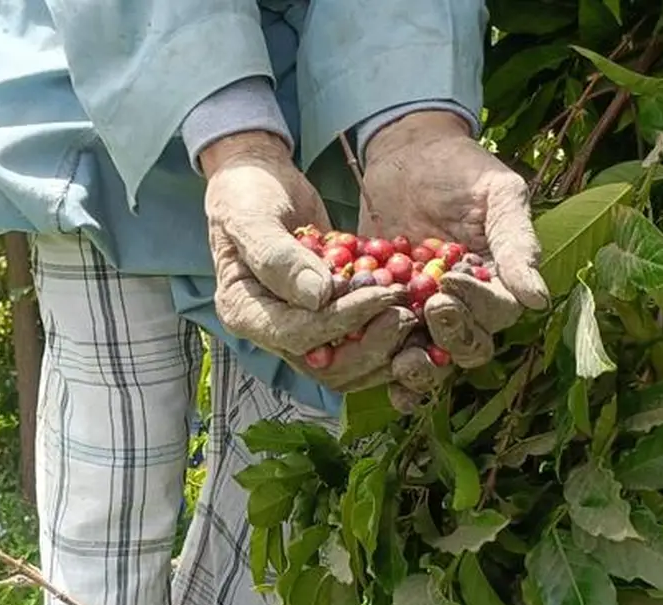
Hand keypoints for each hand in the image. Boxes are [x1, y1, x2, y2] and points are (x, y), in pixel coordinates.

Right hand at [203, 131, 415, 392]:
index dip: (343, 320)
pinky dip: (391, 333)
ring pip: (351, 364)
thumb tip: (317, 296)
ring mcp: (303, 328)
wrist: (258, 180)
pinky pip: (362, 340)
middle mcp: (273, 330)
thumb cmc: (246, 193)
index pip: (298, 335)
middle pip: (328, 365)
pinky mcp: (330, 318)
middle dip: (372, 345)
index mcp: (244, 312)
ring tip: (415, 312)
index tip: (382, 294)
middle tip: (407, 312)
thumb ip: (278, 256)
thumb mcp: (252, 216)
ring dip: (387, 347)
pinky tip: (418, 311)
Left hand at [360, 112, 549, 409]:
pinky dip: (376, 360)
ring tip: (401, 362)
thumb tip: (537, 300)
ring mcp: (422, 312)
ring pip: (427, 357)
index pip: (497, 312)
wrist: (405, 153)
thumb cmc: (460, 168)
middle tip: (431, 309)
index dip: (479, 305)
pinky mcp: (383, 309)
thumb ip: (517, 243)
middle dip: (450, 337)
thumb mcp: (497, 194)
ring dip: (416, 368)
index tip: (453, 281)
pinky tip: (364, 363)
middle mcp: (464, 307)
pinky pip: (383, 345)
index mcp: (497, 283)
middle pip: (466, 345)